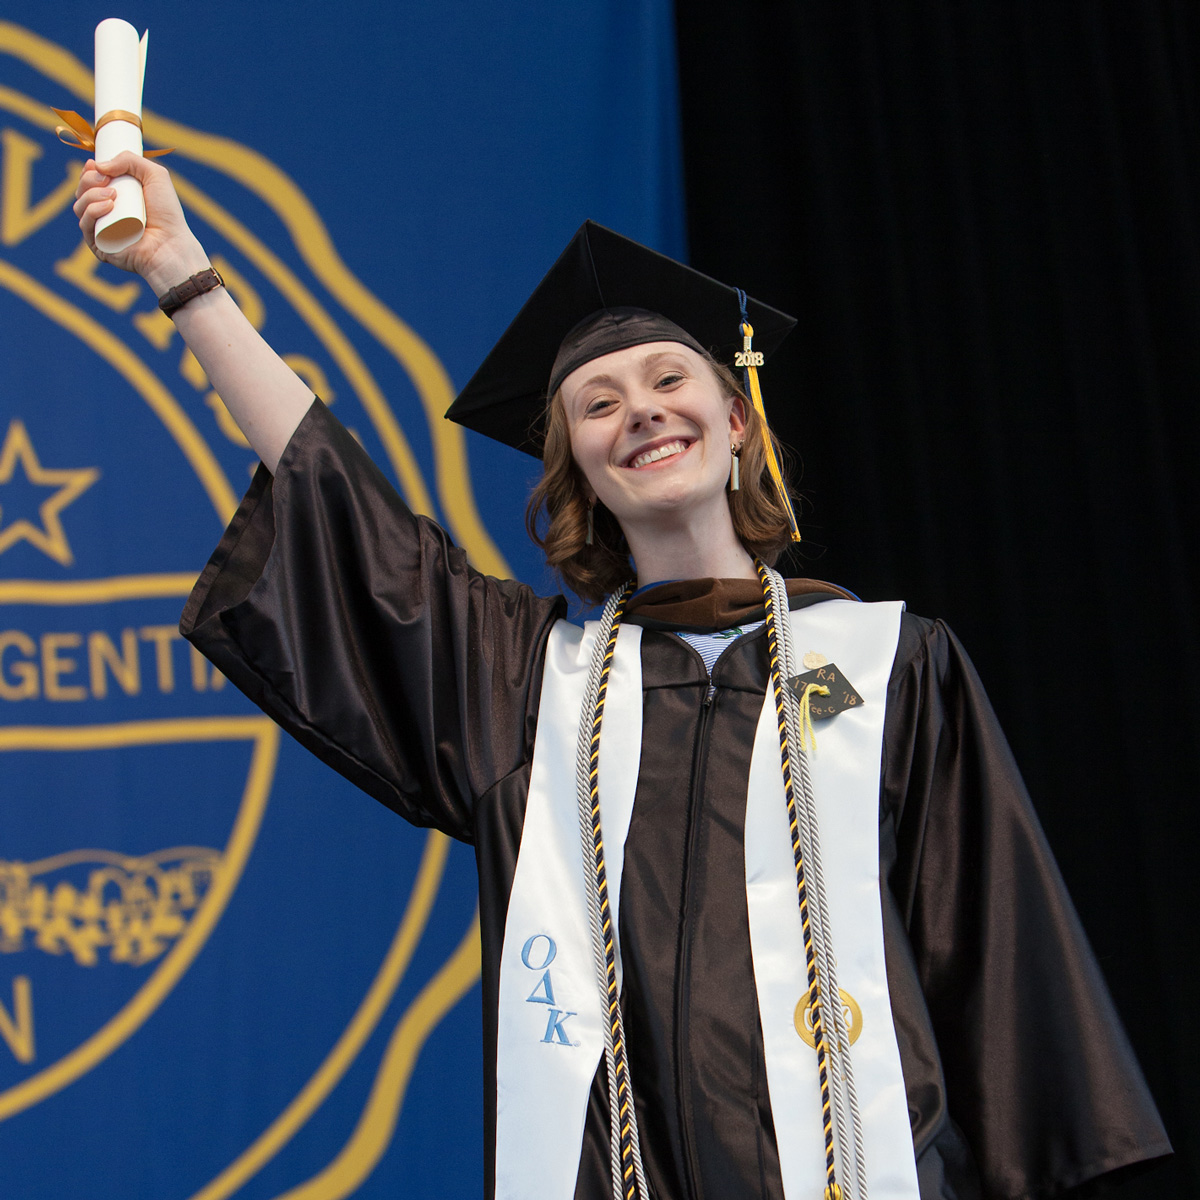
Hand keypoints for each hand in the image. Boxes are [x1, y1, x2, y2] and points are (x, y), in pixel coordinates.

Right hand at [73, 151, 210, 295]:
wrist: (172, 243)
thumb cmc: (167, 213)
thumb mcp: (154, 175)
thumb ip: (130, 160)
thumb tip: (98, 166)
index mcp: (115, 199)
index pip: (90, 183)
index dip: (87, 172)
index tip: (93, 164)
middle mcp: (106, 215)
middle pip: (82, 192)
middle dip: (88, 180)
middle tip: (106, 180)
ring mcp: (101, 231)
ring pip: (80, 207)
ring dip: (90, 195)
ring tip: (113, 195)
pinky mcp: (100, 246)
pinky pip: (85, 226)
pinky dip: (91, 212)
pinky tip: (107, 207)